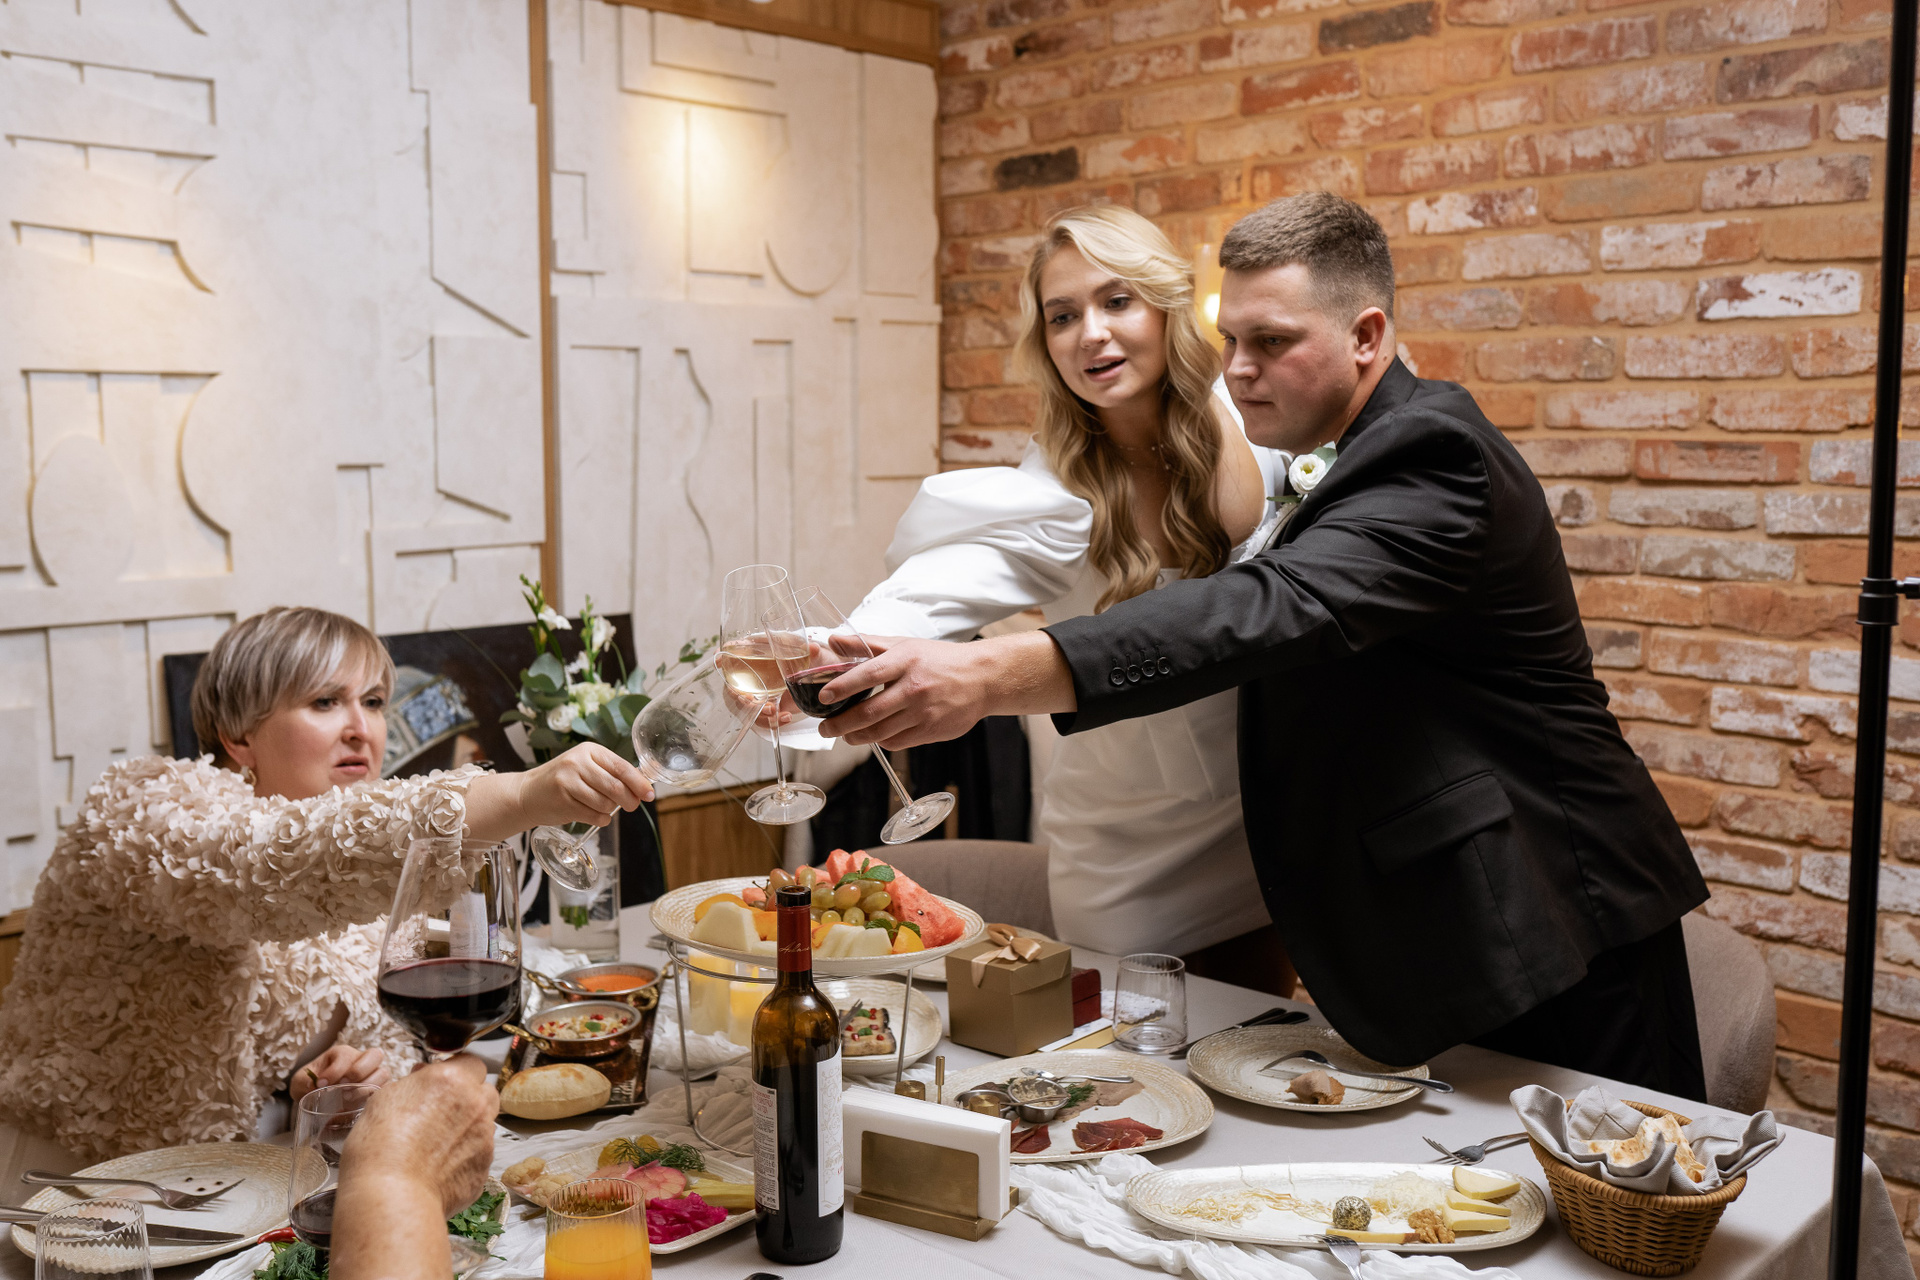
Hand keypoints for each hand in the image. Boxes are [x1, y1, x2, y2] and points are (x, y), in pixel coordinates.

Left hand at [290, 1043, 388, 1103]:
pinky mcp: (375, 1091)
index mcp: (342, 1054)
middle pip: (375, 1055)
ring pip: (383, 1073)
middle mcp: (360, 1060)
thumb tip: (314, 1087)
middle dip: (359, 1071)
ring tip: (348, 1098)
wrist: (314, 1097)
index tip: (321, 1084)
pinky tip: (357, 1106)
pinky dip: (373, 1098)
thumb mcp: (301, 1081)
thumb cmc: (310, 1085)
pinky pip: (383, 1091)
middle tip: (343, 1087)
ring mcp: (371, 1075)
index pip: (346, 1055)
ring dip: (368, 1086)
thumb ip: (305, 1082)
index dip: (335, 1070)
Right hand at [339, 1054, 498, 1216]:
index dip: (455, 1071)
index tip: (441, 1081)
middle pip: (484, 1092)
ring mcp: (484, 1138)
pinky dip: (465, 1158)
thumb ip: (414, 1083)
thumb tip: (422, 1078)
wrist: (391, 1195)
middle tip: (442, 1111)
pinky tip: (439, 1167)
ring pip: (483, 1125)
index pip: (470, 1062)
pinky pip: (479, 1155)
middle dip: (469, 1098)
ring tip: (435, 1145)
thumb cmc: (379, 1148)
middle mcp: (476, 1105)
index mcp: (452, 1081)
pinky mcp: (484, 1168)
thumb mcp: (385, 1098)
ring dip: (467, 1128)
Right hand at [516, 741, 653, 828]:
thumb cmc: (563, 781)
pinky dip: (600, 819)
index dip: (639, 783)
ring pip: (606, 803)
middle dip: (629, 801)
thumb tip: (642, 788)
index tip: (650, 794)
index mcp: (589, 751)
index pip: (621, 767)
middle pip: (616, 787)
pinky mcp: (562, 801)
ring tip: (602, 808)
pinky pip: (594, 816)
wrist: (527, 793)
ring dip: (610, 811)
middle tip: (631, 806)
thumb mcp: (585, 767)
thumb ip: (611, 774)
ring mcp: (568, 782)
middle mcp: (577, 763)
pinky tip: (593, 815)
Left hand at [818, 631, 1078, 747]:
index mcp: (906, 661)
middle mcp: (914, 688)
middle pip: (869, 712)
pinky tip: (875, 734)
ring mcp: (924, 712)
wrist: (983, 678)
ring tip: (845, 735)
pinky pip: (897, 742)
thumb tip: (832, 640)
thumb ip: (867, 645)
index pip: (867, 674)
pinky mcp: (931, 731)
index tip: (822, 697)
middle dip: (840, 724)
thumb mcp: (905, 645)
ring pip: (880, 732)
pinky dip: (881, 740)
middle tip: (825, 728)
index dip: (842, 687)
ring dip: (856, 737)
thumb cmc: (940, 660)